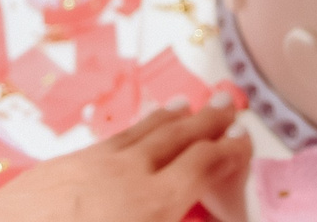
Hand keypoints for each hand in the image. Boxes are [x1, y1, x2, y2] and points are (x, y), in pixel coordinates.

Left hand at [0, 103, 251, 221]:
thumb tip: (195, 214)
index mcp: (152, 204)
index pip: (201, 168)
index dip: (228, 153)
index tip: (244, 144)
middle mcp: (130, 174)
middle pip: (179, 139)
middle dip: (208, 123)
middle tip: (229, 108)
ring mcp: (99, 162)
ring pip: (146, 131)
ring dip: (173, 117)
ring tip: (190, 106)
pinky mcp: (72, 161)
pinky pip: (117, 135)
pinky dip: (138, 125)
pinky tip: (138, 126)